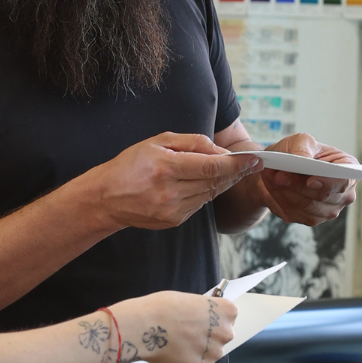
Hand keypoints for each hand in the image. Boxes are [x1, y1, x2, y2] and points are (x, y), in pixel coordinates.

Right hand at [82, 132, 262, 231]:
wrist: (106, 198)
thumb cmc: (130, 165)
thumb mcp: (157, 141)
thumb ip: (192, 143)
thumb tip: (220, 151)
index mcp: (165, 167)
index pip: (211, 166)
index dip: (237, 163)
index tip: (255, 159)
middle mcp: (170, 191)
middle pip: (215, 182)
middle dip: (236, 172)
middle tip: (252, 164)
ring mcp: (173, 209)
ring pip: (210, 194)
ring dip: (223, 182)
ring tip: (230, 171)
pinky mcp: (174, 220)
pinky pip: (199, 204)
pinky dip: (206, 192)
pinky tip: (203, 183)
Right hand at [120, 292, 236, 362]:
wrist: (144, 326)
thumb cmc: (161, 308)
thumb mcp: (188, 300)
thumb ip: (201, 311)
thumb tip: (200, 320)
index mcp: (227, 311)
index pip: (228, 316)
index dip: (211, 318)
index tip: (200, 319)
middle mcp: (226, 332)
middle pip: (220, 336)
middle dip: (207, 337)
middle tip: (186, 335)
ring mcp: (216, 353)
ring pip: (209, 354)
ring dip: (197, 352)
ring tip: (175, 345)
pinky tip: (174, 356)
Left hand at [257, 133, 357, 226]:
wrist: (280, 168)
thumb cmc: (296, 152)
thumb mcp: (300, 140)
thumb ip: (303, 147)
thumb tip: (304, 159)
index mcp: (347, 170)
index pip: (344, 181)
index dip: (328, 183)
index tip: (310, 180)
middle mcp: (344, 194)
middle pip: (323, 196)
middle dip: (298, 186)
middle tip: (279, 175)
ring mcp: (329, 210)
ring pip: (306, 207)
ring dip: (285, 192)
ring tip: (271, 178)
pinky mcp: (310, 219)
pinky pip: (295, 213)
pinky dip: (280, 200)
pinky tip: (272, 188)